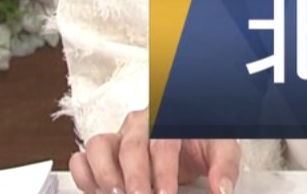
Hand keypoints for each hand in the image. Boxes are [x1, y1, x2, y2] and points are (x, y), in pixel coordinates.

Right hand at [68, 108, 239, 193]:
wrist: (187, 137)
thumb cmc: (199, 141)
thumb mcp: (220, 148)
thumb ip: (224, 166)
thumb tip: (221, 189)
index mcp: (168, 120)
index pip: (162, 143)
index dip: (162, 172)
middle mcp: (139, 125)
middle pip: (130, 146)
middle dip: (134, 177)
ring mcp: (117, 137)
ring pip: (99, 145)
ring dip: (104, 174)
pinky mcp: (102, 153)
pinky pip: (83, 158)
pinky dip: (84, 175)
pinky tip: (96, 190)